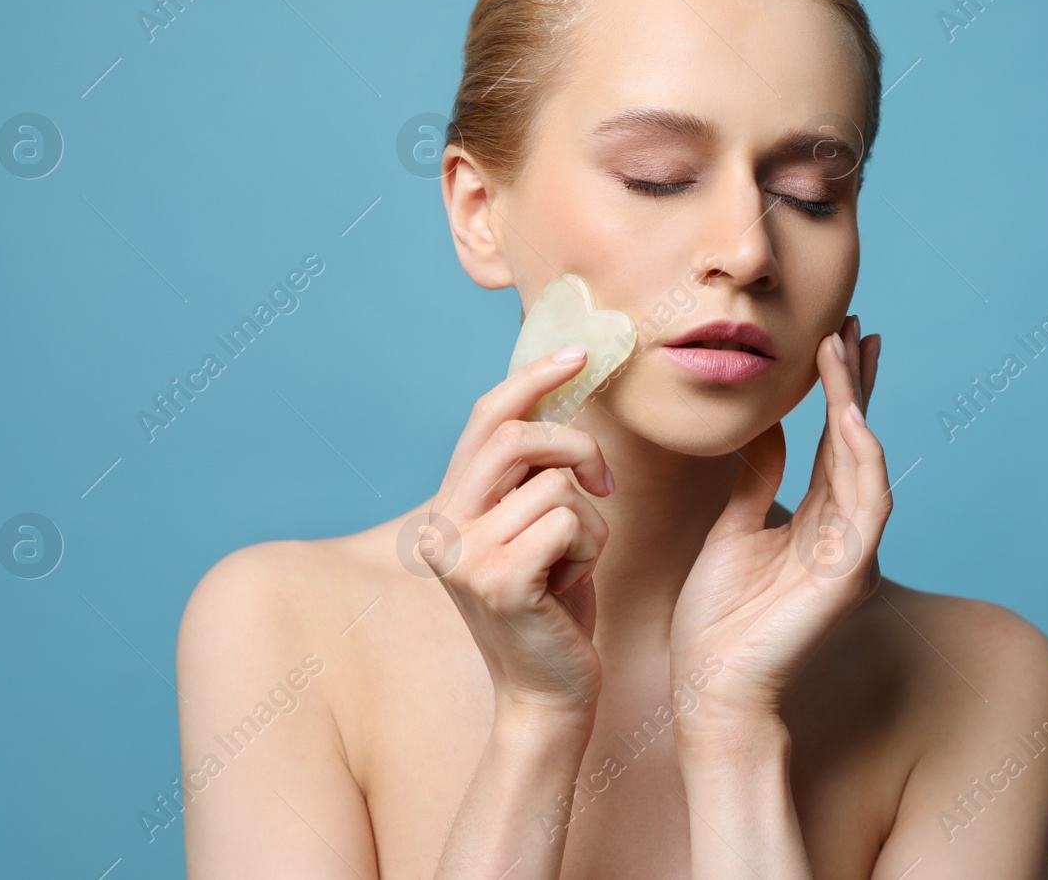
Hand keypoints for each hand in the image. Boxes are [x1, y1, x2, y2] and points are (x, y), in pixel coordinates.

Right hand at [420, 347, 613, 722]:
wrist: (548, 693)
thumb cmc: (552, 606)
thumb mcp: (534, 526)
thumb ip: (532, 472)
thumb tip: (561, 390)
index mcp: (448, 505)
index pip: (487, 416)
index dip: (534, 376)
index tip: (579, 353)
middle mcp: (442, 526)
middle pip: (519, 436)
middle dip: (578, 448)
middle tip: (605, 483)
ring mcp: (464, 555)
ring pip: (557, 485)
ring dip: (591, 521)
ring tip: (575, 563)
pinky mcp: (499, 581)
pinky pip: (571, 522)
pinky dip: (591, 548)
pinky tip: (572, 584)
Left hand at [670, 315, 888, 725]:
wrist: (709, 689)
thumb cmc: (716, 621)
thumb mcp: (731, 530)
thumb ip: (755, 482)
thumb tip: (770, 429)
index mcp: (815, 522)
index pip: (833, 443)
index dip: (838, 390)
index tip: (835, 338)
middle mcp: (843, 532)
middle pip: (858, 442)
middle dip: (857, 383)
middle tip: (855, 325)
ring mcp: (852, 553)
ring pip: (866, 462)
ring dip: (857, 404)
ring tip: (846, 350)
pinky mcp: (850, 574)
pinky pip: (868, 505)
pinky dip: (862, 459)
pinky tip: (850, 418)